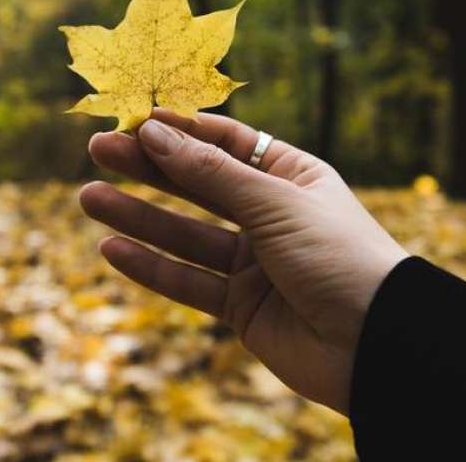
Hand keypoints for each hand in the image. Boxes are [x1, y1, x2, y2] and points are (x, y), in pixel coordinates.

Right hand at [79, 111, 408, 414]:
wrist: (377, 345)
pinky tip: (112, 248)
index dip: (183, 131)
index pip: (228, 143)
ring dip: (138, 216)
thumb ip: (210, 173)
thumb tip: (155, 134)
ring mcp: (254, 263)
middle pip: (197, 185)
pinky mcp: (241, 307)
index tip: (136, 120)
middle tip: (98, 149)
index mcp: (292, 177)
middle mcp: (270, 216)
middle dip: (148, 168)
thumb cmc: (339, 257)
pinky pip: (188, 282)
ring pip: (185, 235)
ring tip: (89, 197)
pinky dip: (151, 267)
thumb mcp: (274, 203)